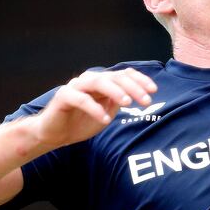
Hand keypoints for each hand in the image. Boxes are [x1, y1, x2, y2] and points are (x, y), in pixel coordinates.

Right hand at [31, 68, 156, 147]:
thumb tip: (138, 94)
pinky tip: (105, 119)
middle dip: (133, 87)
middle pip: (114, 77)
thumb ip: (118, 101)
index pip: (123, 75)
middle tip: (146, 100)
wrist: (55, 134)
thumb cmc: (81, 122)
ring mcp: (76, 86)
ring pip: (98, 82)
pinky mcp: (63, 97)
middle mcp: (90, 80)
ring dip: (115, 91)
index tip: (154, 90)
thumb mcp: (106, 111)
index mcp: (102, 82)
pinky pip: (80, 99)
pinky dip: (94, 108)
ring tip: (127, 102)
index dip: (140, 80)